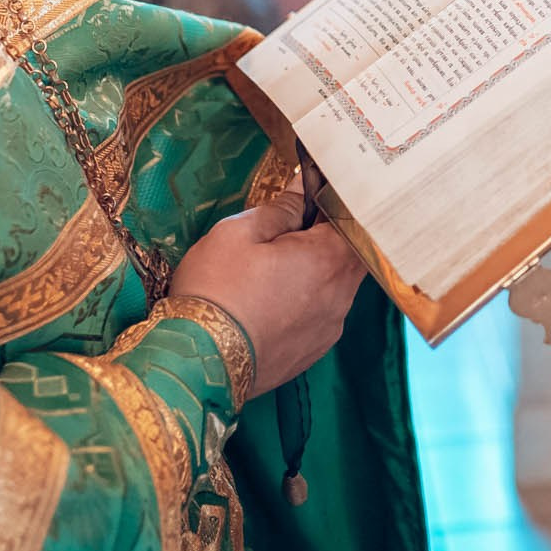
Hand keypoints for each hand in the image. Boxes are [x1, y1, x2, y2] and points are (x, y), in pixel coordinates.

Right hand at [166, 191, 366, 395]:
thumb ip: (282, 208)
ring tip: (273, 272)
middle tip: (288, 234)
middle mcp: (340, 295)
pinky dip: (304, 304)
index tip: (312, 200)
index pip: (354, 221)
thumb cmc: (215, 291)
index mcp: (328, 260)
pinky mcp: (313, 352)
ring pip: (336, 288)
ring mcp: (329, 328)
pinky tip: (271, 303)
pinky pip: (320, 316)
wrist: (197, 362)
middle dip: (327, 240)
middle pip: (349, 256)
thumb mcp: (238, 233)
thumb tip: (304, 189)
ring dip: (316, 274)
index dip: (335, 207)